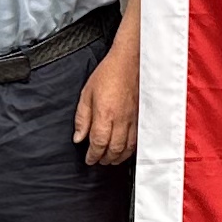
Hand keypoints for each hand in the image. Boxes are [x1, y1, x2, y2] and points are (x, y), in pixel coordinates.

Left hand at [75, 33, 139, 165]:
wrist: (130, 61)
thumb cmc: (109, 73)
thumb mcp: (87, 94)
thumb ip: (81, 118)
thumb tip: (78, 137)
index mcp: (105, 114)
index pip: (98, 143)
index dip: (93, 155)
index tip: (89, 159)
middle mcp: (121, 120)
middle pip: (114, 149)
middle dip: (105, 159)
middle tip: (98, 160)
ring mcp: (134, 119)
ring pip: (128, 147)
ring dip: (118, 157)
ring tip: (110, 158)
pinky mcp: (142, 116)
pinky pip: (138, 139)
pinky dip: (130, 148)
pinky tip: (125, 149)